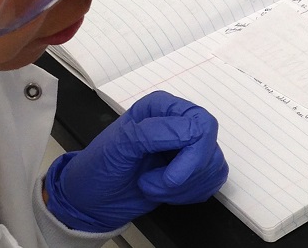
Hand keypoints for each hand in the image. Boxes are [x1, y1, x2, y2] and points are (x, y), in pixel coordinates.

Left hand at [45, 91, 228, 231]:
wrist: (94, 199)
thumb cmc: (101, 168)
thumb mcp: (118, 147)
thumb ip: (152, 133)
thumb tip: (190, 132)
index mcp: (162, 108)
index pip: (201, 124)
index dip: (193, 155)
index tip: (170, 178)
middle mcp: (179, 122)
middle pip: (210, 147)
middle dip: (186, 176)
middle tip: (153, 186)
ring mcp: (189, 147)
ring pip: (213, 167)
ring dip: (182, 189)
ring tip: (151, 188)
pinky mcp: (194, 170)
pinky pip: (212, 182)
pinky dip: (190, 194)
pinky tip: (166, 194)